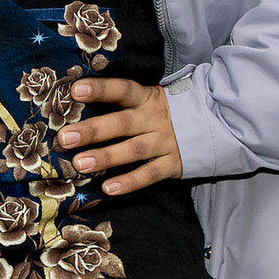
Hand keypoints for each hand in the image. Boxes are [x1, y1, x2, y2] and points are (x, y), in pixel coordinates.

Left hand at [58, 77, 183, 194]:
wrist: (214, 125)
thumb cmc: (165, 113)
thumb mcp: (148, 100)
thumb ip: (120, 104)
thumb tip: (74, 104)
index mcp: (146, 98)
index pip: (122, 90)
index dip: (100, 89)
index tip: (76, 90)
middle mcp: (155, 119)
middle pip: (121, 124)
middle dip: (92, 131)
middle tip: (65, 137)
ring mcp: (165, 142)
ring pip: (133, 150)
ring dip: (106, 157)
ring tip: (80, 164)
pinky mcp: (173, 163)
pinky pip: (149, 174)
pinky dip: (130, 182)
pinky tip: (109, 188)